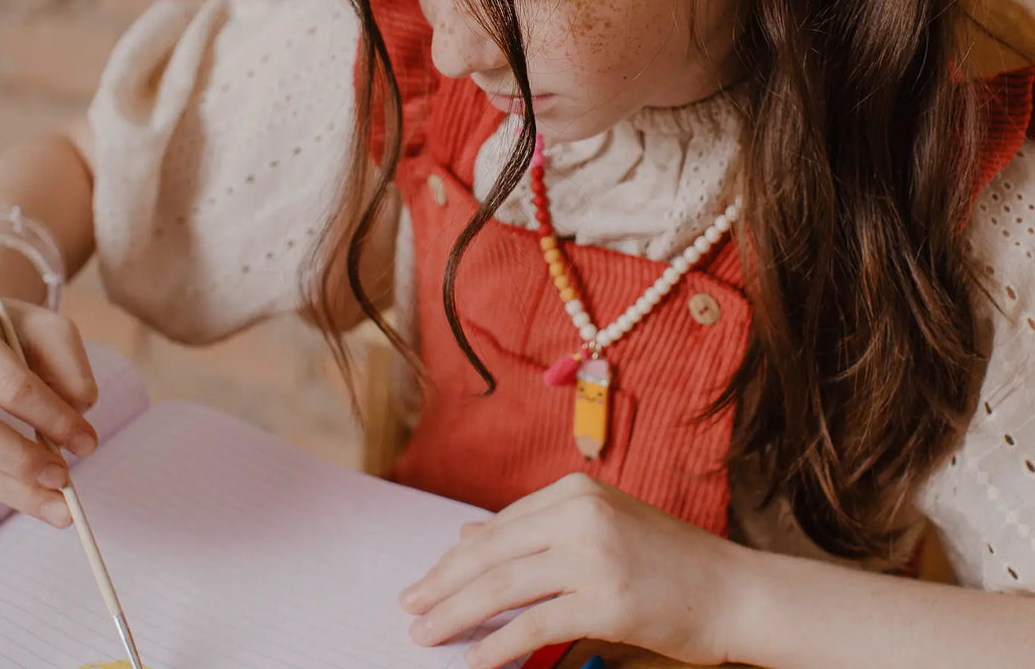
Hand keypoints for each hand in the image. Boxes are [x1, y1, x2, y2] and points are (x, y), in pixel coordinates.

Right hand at [0, 298, 98, 526]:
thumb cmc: (10, 332)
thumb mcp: (47, 332)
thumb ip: (69, 369)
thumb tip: (79, 416)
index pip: (10, 384)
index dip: (51, 417)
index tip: (88, 444)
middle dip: (21, 460)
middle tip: (64, 480)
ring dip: (11, 490)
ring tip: (58, 510)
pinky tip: (31, 498)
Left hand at [400, 473, 749, 668]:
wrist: (733, 589)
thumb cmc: (667, 562)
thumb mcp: (598, 528)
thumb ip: (536, 529)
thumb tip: (469, 531)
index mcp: (575, 491)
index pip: (500, 525)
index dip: (458, 557)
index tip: (429, 579)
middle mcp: (579, 513)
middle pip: (492, 551)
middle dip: (442, 581)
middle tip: (409, 605)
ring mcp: (593, 554)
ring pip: (503, 585)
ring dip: (456, 612)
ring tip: (425, 633)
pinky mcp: (606, 598)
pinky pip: (534, 624)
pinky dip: (498, 645)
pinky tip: (474, 661)